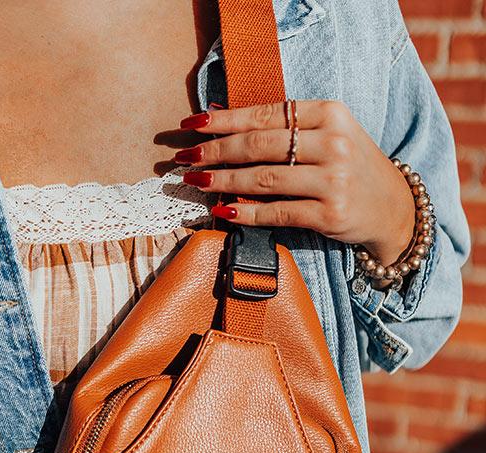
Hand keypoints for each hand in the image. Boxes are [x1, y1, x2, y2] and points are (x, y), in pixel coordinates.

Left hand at [176, 100, 415, 267]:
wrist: (392, 208)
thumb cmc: (349, 168)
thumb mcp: (326, 135)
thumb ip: (283, 128)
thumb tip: (220, 118)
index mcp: (330, 113)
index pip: (265, 113)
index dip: (224, 120)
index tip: (192, 125)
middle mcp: (333, 143)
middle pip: (259, 145)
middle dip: (216, 151)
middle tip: (186, 157)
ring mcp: (333, 180)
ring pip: (264, 178)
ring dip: (222, 181)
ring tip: (195, 181)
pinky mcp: (330, 214)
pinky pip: (277, 212)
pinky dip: (247, 213)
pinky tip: (224, 212)